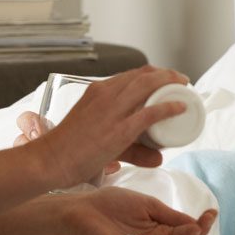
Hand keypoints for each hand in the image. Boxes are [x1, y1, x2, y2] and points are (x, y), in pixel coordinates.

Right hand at [33, 65, 191, 185]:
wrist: (48, 160)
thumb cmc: (69, 151)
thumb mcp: (101, 139)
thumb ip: (132, 150)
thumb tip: (159, 159)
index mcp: (98, 90)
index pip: (132, 74)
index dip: (154, 74)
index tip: (168, 80)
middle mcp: (106, 94)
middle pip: (144, 74)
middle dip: (168, 74)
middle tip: (182, 82)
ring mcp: (112, 110)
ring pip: (149, 85)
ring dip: (171, 82)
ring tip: (185, 87)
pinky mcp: (118, 129)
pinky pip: (150, 112)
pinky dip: (169, 107)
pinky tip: (181, 107)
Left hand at [61, 187, 216, 234]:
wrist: (83, 208)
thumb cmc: (112, 204)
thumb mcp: (148, 205)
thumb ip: (170, 215)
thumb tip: (195, 222)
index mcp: (158, 233)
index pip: (185, 233)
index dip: (200, 225)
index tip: (212, 213)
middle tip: (204, 222)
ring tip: (193, 230)